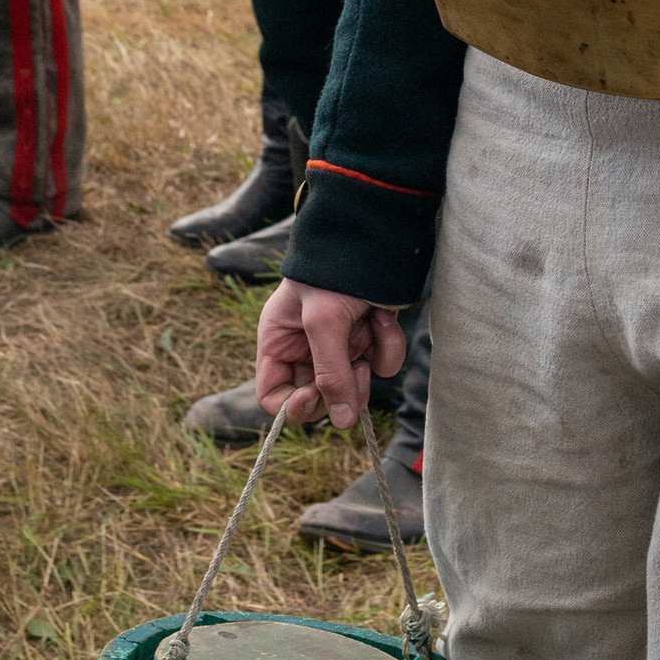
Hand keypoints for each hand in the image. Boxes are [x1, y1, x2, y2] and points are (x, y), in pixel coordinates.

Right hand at [259, 278, 406, 429]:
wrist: (374, 236)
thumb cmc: (333, 272)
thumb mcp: (324, 322)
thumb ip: (330, 374)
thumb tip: (342, 423)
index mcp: (279, 342)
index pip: (273, 396)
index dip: (293, 407)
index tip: (315, 397)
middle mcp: (306, 349)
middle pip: (318, 399)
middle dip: (341, 389)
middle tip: (356, 368)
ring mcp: (340, 345)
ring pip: (354, 387)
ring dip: (367, 366)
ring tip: (370, 332)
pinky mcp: (369, 339)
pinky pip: (380, 364)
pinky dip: (386, 345)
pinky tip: (383, 318)